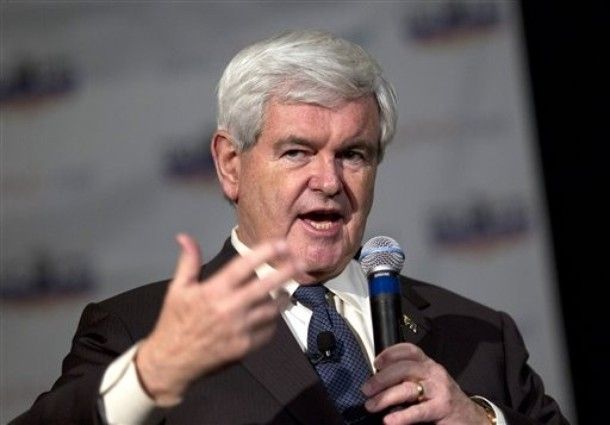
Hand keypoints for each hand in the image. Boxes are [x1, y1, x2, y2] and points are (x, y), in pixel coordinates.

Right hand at [136, 233, 300, 404]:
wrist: (171, 361)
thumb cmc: (175, 321)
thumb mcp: (177, 289)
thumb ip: (188, 261)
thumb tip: (185, 237)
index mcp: (214, 291)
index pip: (244, 266)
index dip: (265, 253)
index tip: (281, 244)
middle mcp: (230, 308)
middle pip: (265, 286)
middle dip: (286, 272)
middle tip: (300, 263)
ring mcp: (240, 329)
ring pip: (271, 309)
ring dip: (280, 298)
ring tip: (285, 289)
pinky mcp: (245, 347)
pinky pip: (268, 330)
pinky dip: (272, 321)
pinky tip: (270, 314)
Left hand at [361, 343, 490, 423]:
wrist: (471, 418)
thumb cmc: (442, 399)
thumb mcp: (427, 382)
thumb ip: (408, 378)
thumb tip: (377, 382)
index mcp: (428, 364)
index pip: (409, 350)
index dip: (390, 353)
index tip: (375, 362)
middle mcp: (433, 372)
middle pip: (403, 368)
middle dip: (381, 379)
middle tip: (366, 390)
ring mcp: (439, 389)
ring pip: (407, 388)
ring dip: (385, 397)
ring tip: (371, 405)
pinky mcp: (442, 408)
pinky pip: (418, 411)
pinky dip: (402, 416)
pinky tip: (389, 421)